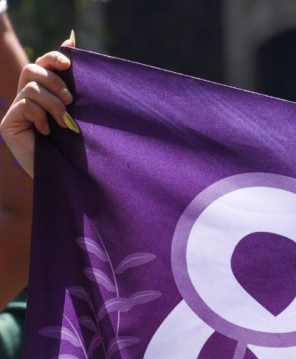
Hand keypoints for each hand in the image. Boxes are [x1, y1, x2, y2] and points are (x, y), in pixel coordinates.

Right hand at [0, 34, 76, 178]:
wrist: (70, 177)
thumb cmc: (79, 145)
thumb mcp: (80, 109)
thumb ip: (74, 80)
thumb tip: (71, 36)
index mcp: (44, 94)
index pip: (42, 64)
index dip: (54, 57)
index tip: (70, 62)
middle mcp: (27, 99)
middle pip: (32, 70)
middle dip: (54, 80)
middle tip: (71, 100)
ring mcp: (16, 112)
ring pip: (31, 88)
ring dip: (53, 103)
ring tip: (64, 122)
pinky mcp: (8, 125)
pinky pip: (25, 105)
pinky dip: (41, 116)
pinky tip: (46, 132)